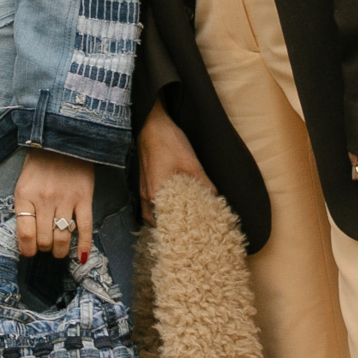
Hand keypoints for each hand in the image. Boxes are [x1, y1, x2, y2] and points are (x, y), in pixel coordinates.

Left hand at [14, 148, 94, 262]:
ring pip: (62, 238)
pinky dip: (83, 245)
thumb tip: (28, 237)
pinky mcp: (84, 198)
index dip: (27, 249)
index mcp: (25, 196)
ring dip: (59, 250)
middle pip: (44, 239)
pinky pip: (85, 228)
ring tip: (59, 250)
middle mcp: (44, 200)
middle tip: (46, 245)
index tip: (30, 251)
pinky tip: (81, 256)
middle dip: (44, 248)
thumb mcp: (23, 184)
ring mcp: (65, 200)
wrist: (62, 141)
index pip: (24, 234)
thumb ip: (25, 208)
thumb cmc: (40, 164)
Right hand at [136, 97, 208, 223]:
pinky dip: (158, 205)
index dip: (175, 231)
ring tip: (178, 218)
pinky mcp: (144, 178)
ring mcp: (143, 186)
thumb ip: (203, 183)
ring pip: (150, 210)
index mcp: (155, 195)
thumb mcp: (191, 164)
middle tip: (184, 230)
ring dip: (161, 215)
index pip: (163, 223)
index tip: (189, 234)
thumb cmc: (168, 142)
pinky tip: (171, 200)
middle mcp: (145, 195)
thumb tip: (215, 198)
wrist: (151, 123)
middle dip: (167, 226)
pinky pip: (149, 200)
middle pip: (154, 219)